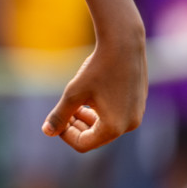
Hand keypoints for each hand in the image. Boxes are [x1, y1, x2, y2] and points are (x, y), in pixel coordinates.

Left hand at [43, 31, 146, 152]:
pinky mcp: (139, 103)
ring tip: (76, 102)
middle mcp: (130, 125)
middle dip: (76, 126)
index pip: (83, 144)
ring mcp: (137, 114)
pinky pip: (116, 115)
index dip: (65, 134)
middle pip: (96, 136)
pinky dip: (100, 110)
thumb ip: (60, 114)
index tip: (56, 119)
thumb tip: (47, 132)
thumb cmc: (97, 69)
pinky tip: (91, 93)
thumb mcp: (73, 93)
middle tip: (64, 109)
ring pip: (105, 126)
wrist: (124, 43)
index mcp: (114, 127)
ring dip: (87, 118)